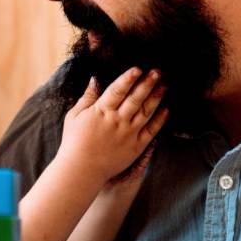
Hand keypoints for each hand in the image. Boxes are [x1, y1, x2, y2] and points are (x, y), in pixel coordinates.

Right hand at [57, 68, 167, 184]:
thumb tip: (95, 78)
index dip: (128, 79)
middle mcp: (117, 121)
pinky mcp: (136, 147)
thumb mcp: (74, 116)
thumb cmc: (74, 142)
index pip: (117, 91)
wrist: (82, 170)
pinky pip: (151, 131)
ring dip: (156, 98)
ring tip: (164, 86)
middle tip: (157, 72)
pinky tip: (166, 110)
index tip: (138, 69)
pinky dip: (159, 120)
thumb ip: (87, 97)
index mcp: (101, 112)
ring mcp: (128, 134)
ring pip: (146, 112)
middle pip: (135, 99)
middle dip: (147, 84)